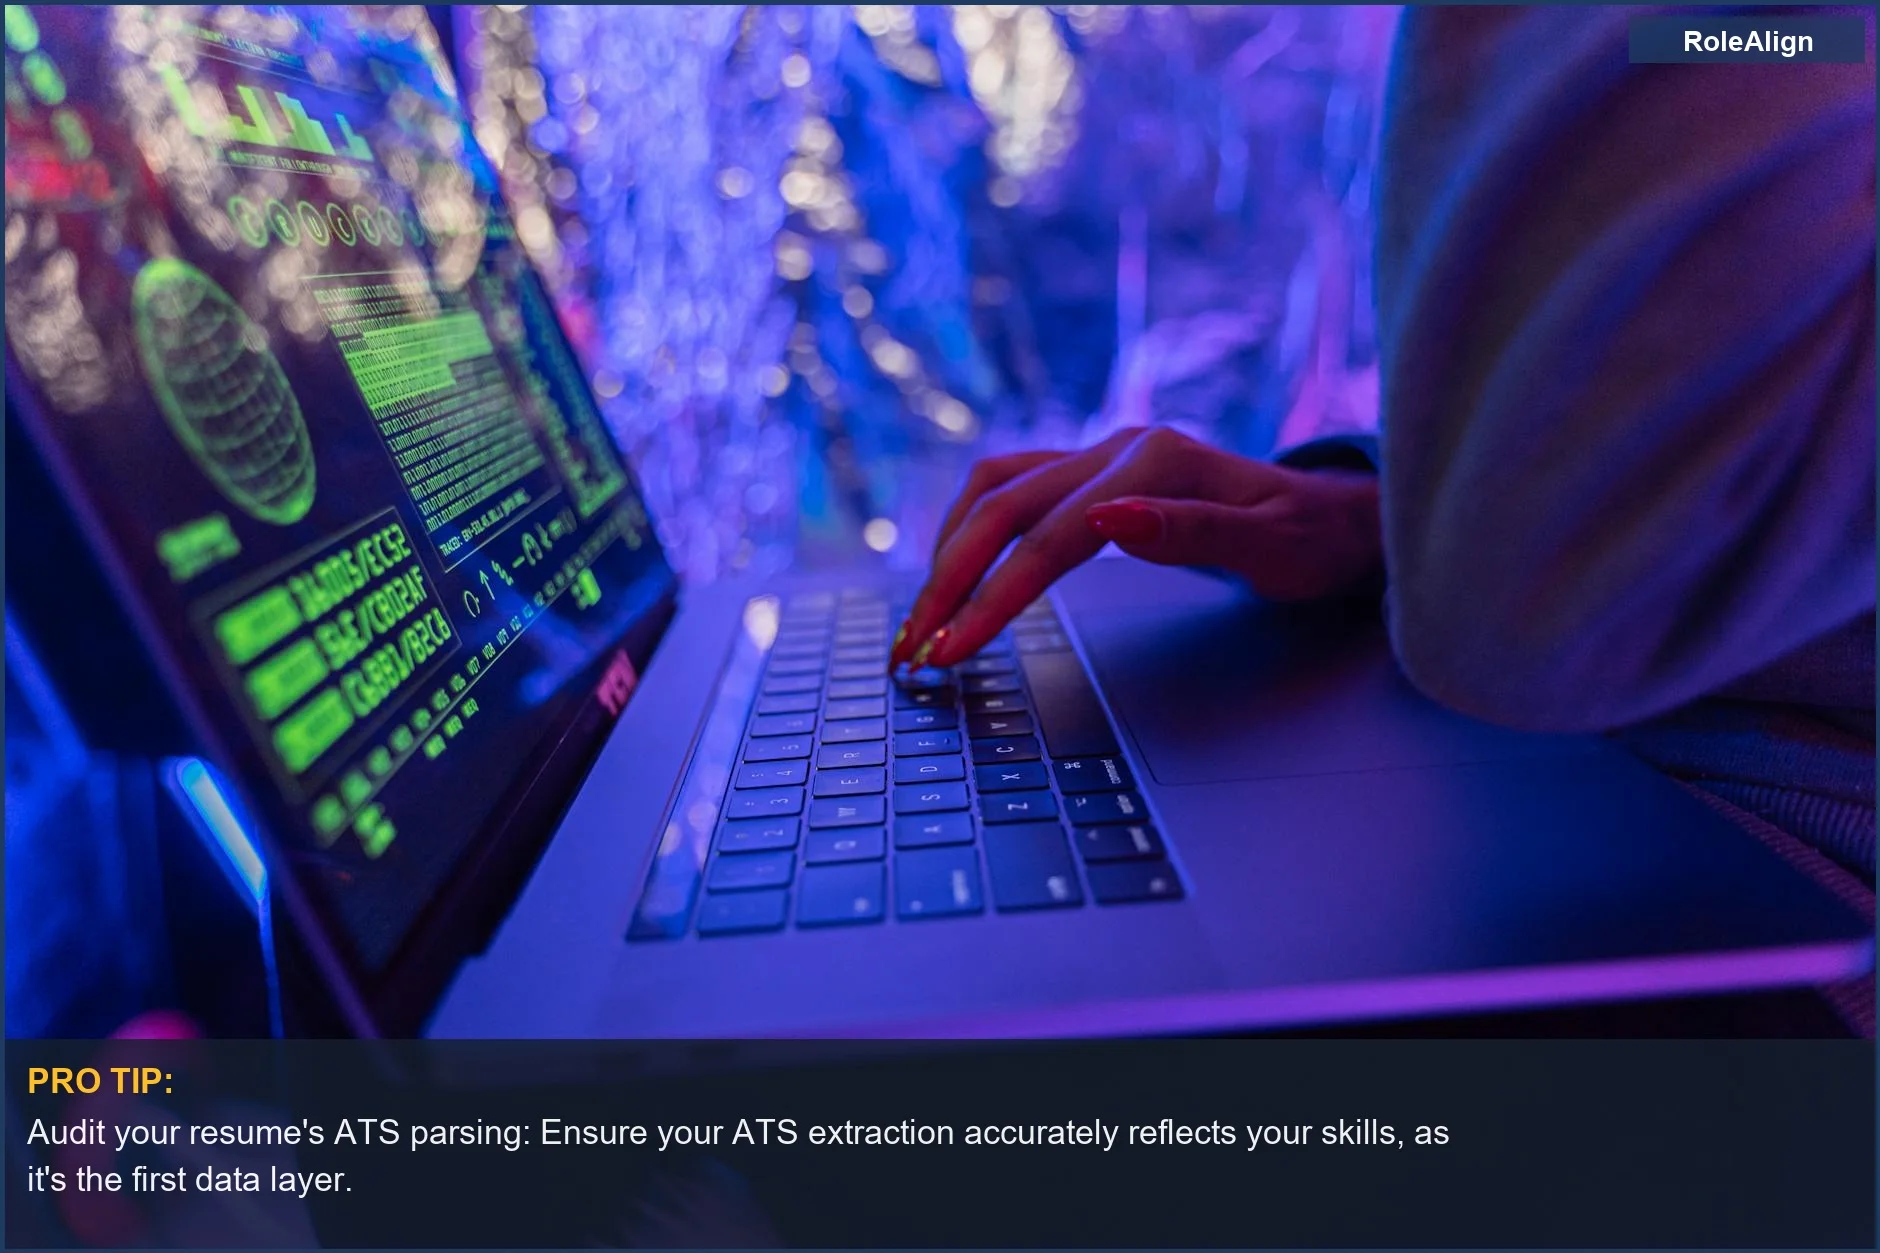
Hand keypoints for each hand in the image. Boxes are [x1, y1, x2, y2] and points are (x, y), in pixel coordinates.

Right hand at [891, 426, 1382, 667]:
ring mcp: (1101, 454)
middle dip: (948, 581)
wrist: (1338, 515)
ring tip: (918, 618)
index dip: (993, 596)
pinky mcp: (1092, 471)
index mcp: (1155, 462)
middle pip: (1001, 508)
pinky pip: (1009, 487)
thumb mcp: (1272, 549)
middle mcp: (1117, 448)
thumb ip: (1190, 533)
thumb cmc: (1312, 542)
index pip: (1050, 537)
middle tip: (911, 650)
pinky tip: (951, 569)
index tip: (952, 650)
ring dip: (947, 552)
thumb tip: (1108, 519)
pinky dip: (969, 528)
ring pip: (993, 489)